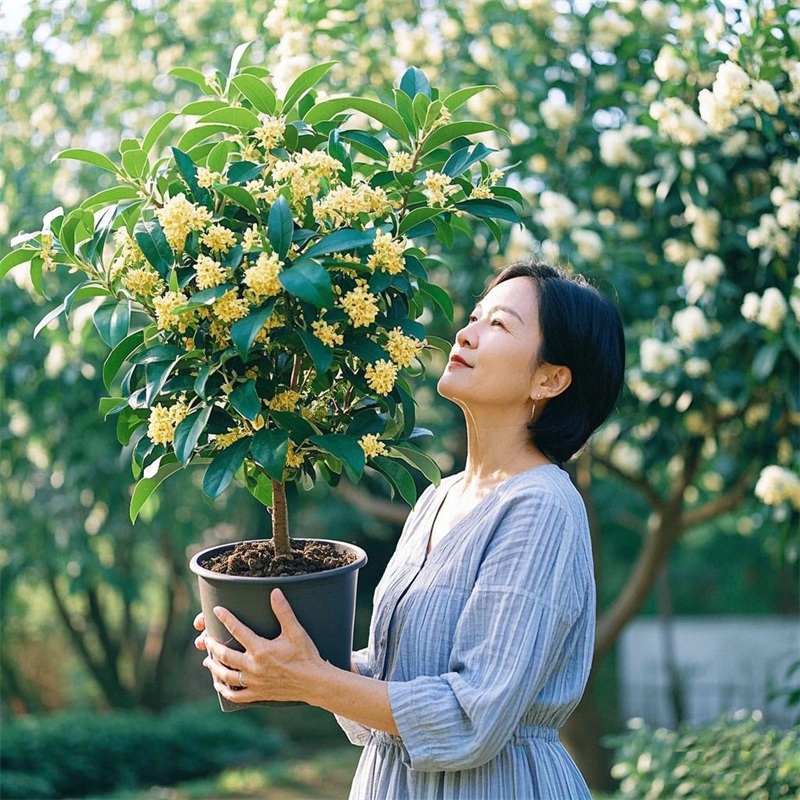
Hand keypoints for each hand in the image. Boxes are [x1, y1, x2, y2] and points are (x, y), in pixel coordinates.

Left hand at [199, 589, 323, 703]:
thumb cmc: (306, 656)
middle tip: (205, 639)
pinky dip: (224, 690)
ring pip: (226, 676)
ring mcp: (254, 683)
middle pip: (225, 655)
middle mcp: (254, 667)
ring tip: (207, 660)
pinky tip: (219, 684)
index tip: (217, 610)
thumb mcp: (296, 631)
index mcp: (261, 650)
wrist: (314, 682)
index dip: (226, 619)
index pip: (238, 631)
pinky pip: (236, 695)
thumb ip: (283, 612)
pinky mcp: (258, 694)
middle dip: (213, 646)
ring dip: (214, 667)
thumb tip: (275, 592)